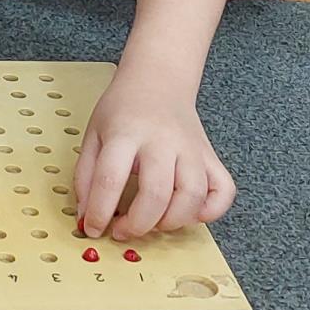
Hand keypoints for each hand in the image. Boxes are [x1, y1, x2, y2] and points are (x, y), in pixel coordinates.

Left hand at [75, 70, 234, 239]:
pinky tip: (190, 213)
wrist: (158, 79)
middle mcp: (162, 141)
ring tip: (154, 222)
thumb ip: (86, 176)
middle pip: (157, 193)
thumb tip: (86, 216)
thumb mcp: (93, 134)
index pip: (110, 179)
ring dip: (172, 221)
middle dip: (138, 225)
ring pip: (193, 196)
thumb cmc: (124, 108)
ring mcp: (191, 148)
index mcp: (126, 133)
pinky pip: (224, 190)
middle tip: (123, 231)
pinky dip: (211, 211)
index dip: (98, 213)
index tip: (93, 228)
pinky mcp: (210, 156)